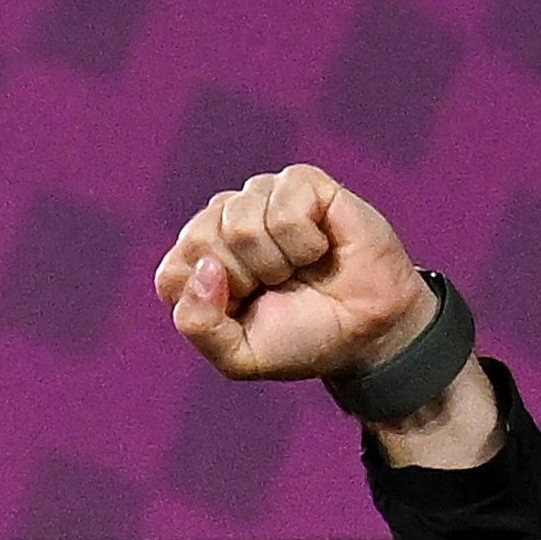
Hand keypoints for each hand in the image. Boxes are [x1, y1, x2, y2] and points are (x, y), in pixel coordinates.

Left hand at [149, 164, 433, 389]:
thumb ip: (198, 325)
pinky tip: (319, 247)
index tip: (248, 310)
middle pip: (200, 241)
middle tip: (278, 287)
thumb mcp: (239, 355)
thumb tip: (205, 268)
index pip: (172, 274)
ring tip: (299, 268)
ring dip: (277, 262)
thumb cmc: (302, 338)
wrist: (368, 331)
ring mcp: (260, 198)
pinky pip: (283, 208)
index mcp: (196, 261)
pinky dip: (304, 241)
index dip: (213, 302)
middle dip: (245, 279)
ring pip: (240, 224)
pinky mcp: (301, 183)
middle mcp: (222, 222)